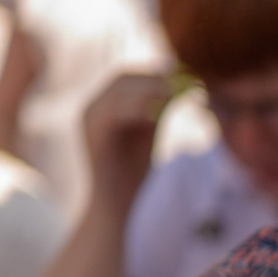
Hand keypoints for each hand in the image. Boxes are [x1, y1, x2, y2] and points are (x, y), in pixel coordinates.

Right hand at [81, 71, 174, 216]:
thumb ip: (159, 109)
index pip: (128, 76)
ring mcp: (89, 119)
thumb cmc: (133, 172)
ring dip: (152, 88)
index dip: (157, 72)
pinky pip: (116, 112)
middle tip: (188, 80)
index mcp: (104, 105)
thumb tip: (183, 86)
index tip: (187, 74)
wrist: (114, 204)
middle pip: (122, 77)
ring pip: (119, 90)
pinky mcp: (93, 135)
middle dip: (157, 76)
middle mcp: (92, 107)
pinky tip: (163, 110)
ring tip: (181, 92)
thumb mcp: (149, 134)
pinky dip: (141, 107)